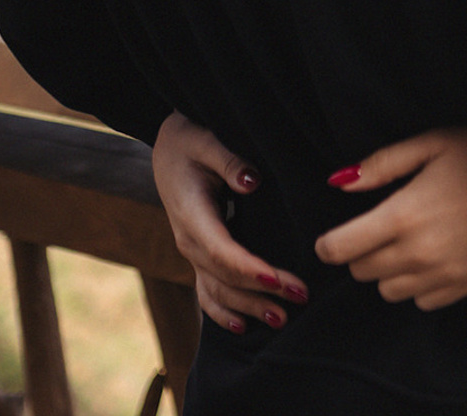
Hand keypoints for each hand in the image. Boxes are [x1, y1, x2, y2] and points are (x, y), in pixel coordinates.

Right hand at [152, 111, 307, 333]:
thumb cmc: (189, 140)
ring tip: (281, 319)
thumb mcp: (206, 140)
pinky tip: (243, 326)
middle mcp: (189, 240)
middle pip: (225, 277)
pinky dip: (223, 312)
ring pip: (217, 291)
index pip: (222, 251)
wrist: (166, 148)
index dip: (248, 268)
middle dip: (261, 292)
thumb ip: (229, 160)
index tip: (277, 279)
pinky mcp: (198, 253)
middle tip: (300, 297)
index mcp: (191, 215)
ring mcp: (191, 251)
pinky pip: (207, 291)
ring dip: (248, 307)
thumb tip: (252, 182)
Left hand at [316, 126, 466, 310]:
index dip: (328, 244)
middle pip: (362, 271)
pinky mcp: (466, 287)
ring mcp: (444, 275)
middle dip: (361, 251)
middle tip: (380, 225)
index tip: (330, 238)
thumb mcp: (435, 142)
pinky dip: (418, 284)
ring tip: (409, 240)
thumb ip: (383, 164)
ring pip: (388, 291)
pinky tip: (433, 256)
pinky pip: (422, 301)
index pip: (342, 248)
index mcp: (405, 214)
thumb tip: (341, 182)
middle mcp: (419, 253)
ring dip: (388, 269)